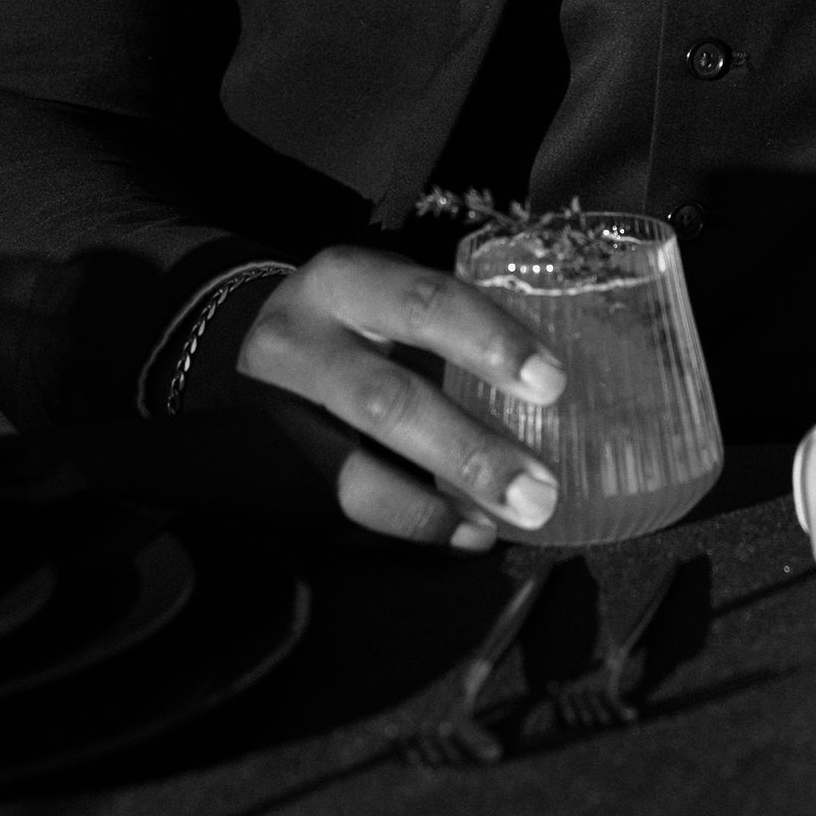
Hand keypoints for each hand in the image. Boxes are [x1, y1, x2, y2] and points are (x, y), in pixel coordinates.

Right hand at [235, 248, 568, 548]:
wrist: (254, 346)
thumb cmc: (357, 319)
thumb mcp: (390, 295)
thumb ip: (455, 325)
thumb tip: (561, 379)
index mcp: (345, 281)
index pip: (424, 303)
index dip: (489, 341)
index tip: (552, 382)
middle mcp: (298, 342)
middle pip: (387, 401)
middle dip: (470, 450)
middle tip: (540, 488)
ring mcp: (276, 415)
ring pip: (354, 472)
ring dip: (439, 505)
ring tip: (505, 522)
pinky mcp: (274, 470)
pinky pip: (343, 509)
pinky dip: (413, 524)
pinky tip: (467, 534)